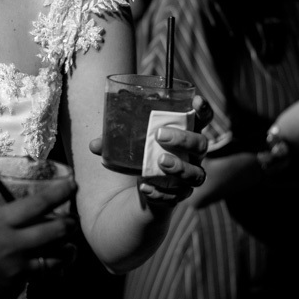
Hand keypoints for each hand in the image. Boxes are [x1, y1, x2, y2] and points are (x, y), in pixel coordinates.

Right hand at [0, 178, 77, 298]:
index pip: (37, 204)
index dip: (59, 192)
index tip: (72, 185)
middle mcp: (14, 245)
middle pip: (56, 231)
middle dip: (69, 225)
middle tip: (71, 221)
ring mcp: (18, 271)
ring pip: (55, 258)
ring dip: (64, 252)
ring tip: (67, 249)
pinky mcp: (17, 291)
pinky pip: (36, 277)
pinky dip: (42, 271)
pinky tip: (38, 269)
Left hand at [89, 96, 211, 200]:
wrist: (142, 191)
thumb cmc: (141, 157)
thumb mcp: (128, 144)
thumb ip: (113, 141)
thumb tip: (94, 144)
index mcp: (185, 135)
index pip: (203, 120)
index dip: (204, 110)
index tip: (196, 101)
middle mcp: (193, 156)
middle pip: (201, 145)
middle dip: (183, 139)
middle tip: (160, 135)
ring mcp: (188, 177)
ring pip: (196, 174)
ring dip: (179, 167)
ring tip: (160, 161)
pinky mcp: (179, 196)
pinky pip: (176, 196)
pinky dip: (160, 193)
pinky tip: (145, 187)